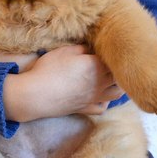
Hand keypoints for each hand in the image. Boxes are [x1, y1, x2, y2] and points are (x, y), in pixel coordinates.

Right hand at [3, 45, 123, 121]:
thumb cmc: (49, 69)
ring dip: (117, 85)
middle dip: (117, 69)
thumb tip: (90, 49)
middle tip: (108, 63)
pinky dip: (105, 102)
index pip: (112, 59)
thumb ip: (81, 48)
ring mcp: (94, 97)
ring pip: (116, 93)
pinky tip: (100, 97)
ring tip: (110, 79)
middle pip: (118, 76)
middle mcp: (100, 82)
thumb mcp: (64, 51)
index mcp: (96, 65)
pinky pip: (102, 108)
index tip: (103, 50)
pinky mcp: (86, 108)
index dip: (110, 54)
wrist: (37, 95)